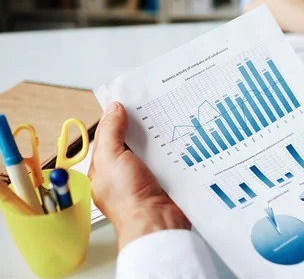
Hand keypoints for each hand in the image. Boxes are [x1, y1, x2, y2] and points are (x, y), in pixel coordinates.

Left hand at [89, 102, 189, 249]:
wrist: (157, 222)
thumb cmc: (127, 199)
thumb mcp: (110, 158)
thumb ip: (110, 132)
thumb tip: (113, 109)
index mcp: (104, 169)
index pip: (109, 137)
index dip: (117, 118)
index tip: (129, 101)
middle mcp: (125, 173)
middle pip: (134, 140)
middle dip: (142, 126)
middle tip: (153, 106)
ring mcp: (146, 176)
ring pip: (153, 148)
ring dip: (160, 137)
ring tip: (170, 118)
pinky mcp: (165, 179)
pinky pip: (169, 158)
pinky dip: (173, 149)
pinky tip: (179, 138)